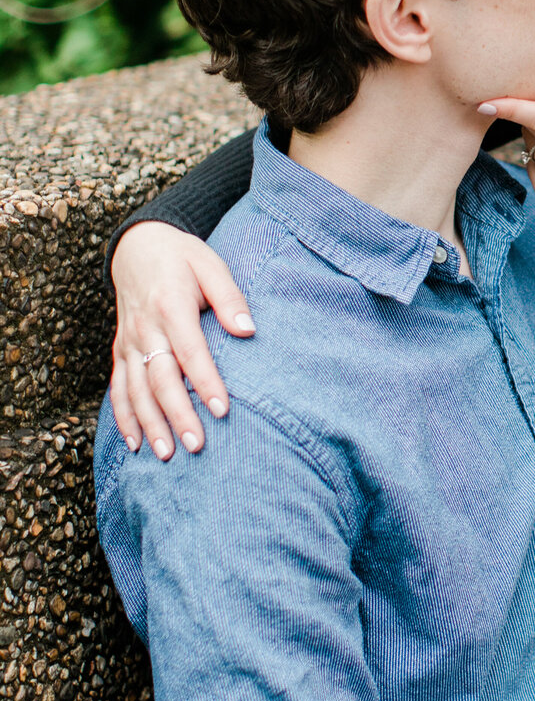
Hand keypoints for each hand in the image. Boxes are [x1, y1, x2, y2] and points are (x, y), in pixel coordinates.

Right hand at [110, 222, 254, 459]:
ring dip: (150, 424)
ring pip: (136, 390)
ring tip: (167, 454)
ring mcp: (129, 341)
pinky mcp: (120, 350)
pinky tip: (135, 443)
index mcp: (170, 305)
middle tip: (197, 445)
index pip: (190, 351)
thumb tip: (249, 331)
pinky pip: (118, 387)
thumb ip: (230, 298)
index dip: (206, 381)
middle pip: (161, 378)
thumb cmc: (182, 258)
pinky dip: (124, 417)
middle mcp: (145, 327)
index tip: (222, 410)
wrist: (137, 247)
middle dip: (178, 414)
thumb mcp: (211, 264)